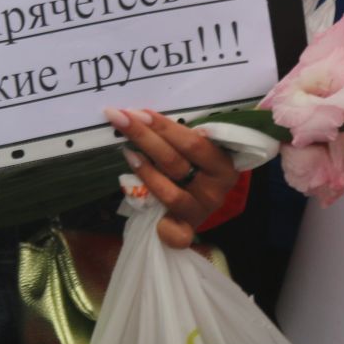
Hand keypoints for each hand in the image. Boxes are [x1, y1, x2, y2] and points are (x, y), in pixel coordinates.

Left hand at [105, 108, 239, 248]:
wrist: (203, 202)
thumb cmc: (198, 167)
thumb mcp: (200, 151)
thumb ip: (184, 138)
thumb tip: (150, 118)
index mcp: (223, 166)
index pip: (192, 143)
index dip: (163, 127)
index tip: (138, 112)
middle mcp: (215, 191)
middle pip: (174, 163)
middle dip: (144, 138)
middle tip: (119, 119)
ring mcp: (200, 212)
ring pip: (169, 193)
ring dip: (144, 170)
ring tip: (127, 150)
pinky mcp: (187, 231)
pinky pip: (172, 230)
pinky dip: (159, 222)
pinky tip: (141, 200)